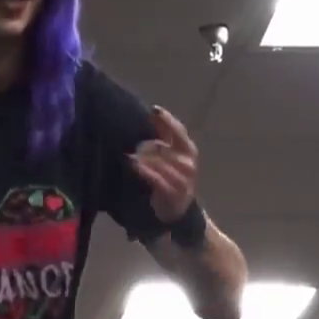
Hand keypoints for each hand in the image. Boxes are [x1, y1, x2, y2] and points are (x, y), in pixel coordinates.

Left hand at [130, 106, 198, 223]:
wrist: (178, 209)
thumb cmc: (173, 177)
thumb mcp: (172, 156)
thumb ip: (164, 138)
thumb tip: (151, 114)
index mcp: (189, 151)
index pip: (179, 131)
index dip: (166, 119)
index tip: (153, 110)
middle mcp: (188, 164)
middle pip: (165, 147)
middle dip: (148, 143)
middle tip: (130, 138)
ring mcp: (183, 179)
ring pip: (160, 163)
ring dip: (142, 157)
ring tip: (128, 154)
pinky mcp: (173, 193)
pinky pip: (156, 178)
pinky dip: (143, 171)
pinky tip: (132, 164)